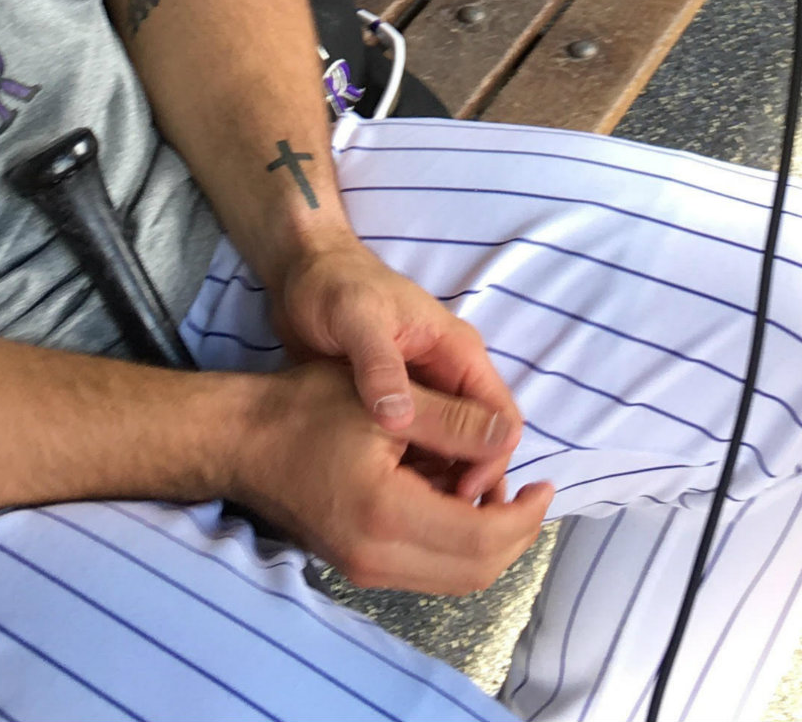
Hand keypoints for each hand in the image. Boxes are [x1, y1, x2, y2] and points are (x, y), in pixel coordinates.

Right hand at [231, 359, 552, 593]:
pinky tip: (455, 495)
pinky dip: (456, 540)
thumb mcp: (385, 403)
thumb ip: (452, 421)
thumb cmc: (308, 408)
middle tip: (531, 489)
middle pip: (475, 571)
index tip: (544, 481)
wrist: (246, 441)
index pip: (481, 538)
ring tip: (493, 486)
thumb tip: (510, 439)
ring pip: (454, 576)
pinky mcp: (359, 565)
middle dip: (514, 533)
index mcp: (386, 516)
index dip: (523, 515)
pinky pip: (428, 568)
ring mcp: (366, 569)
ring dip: (487, 538)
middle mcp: (378, 559)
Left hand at [274, 240, 522, 499]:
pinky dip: (415, 481)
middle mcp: (450, 378)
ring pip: (453, 456)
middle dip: (468, 486)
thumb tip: (399, 420)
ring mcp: (425, 396)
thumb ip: (380, 364)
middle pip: (482, 446)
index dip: (487, 464)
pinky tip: (390, 503)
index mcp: (457, 353)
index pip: (500, 421)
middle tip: (434, 525)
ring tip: (410, 523)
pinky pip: (422, 456)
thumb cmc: (334, 288)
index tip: (456, 499)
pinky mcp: (398, 410)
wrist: (302, 275)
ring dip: (441, 488)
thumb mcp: (356, 319)